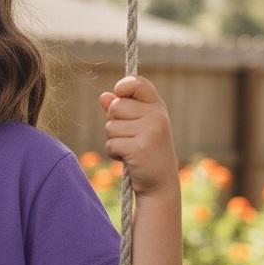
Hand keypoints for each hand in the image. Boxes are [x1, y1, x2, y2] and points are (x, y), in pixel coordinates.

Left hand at [99, 76, 176, 195]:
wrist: (159, 182)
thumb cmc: (146, 150)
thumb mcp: (137, 126)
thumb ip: (121, 110)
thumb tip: (104, 96)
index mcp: (157, 106)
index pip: (137, 83)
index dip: (123, 87)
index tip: (120, 95)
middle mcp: (156, 115)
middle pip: (115, 106)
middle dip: (114, 122)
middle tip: (129, 136)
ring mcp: (150, 131)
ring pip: (110, 126)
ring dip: (114, 140)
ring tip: (130, 148)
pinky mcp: (139, 148)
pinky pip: (111, 144)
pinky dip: (114, 153)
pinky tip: (129, 158)